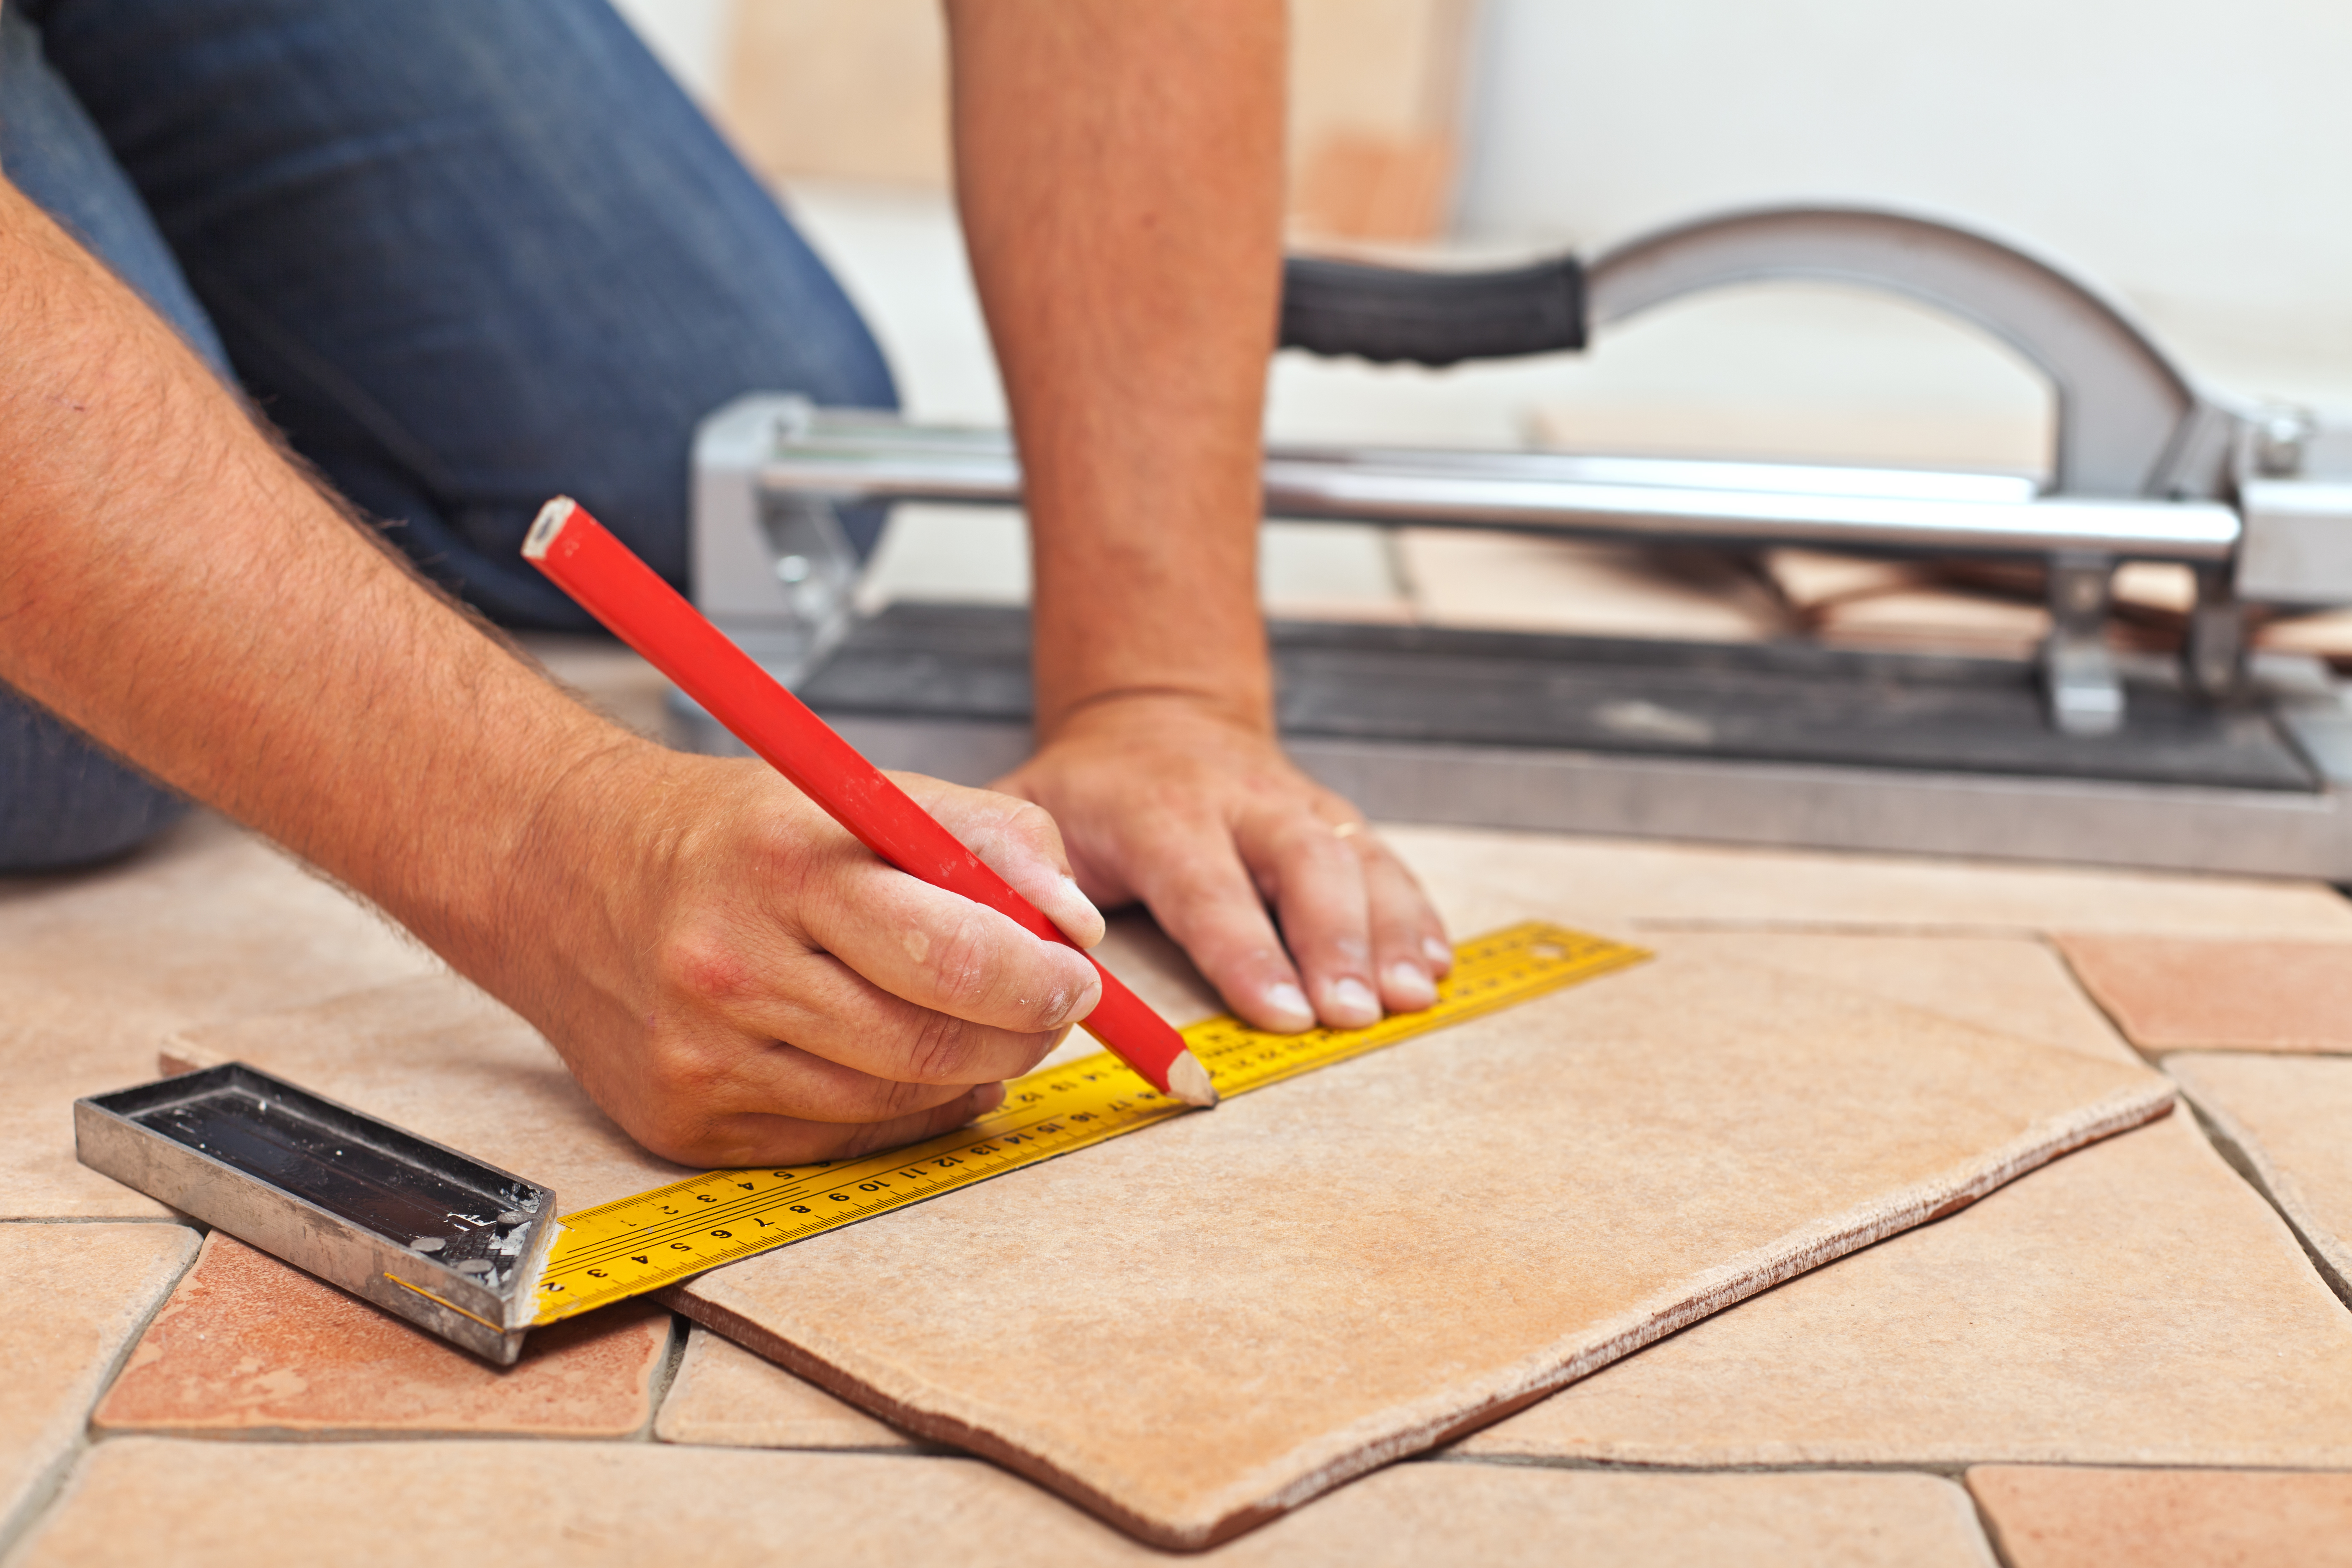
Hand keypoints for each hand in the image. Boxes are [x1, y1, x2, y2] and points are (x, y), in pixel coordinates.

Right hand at [505, 743, 1105, 1167]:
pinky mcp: (686, 1122)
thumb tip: (1077, 927)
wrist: (562, 871)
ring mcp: (703, 1056)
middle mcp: (732, 965)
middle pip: (931, 1042)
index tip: (1079, 978)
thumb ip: (991, 838)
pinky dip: (898, 1110)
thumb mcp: (864, 792)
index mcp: (784, 864)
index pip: (951, 949)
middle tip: (1047, 1008)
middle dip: (1020, 1032)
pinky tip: (902, 1065)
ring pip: (895, 1102)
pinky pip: (839, 1140)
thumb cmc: (732, 833)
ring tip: (972, 1025)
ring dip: (965, 1072)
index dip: (1040, 979)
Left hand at [991, 694, 1450, 1033]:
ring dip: (1390, 931)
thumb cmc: (1089, 789)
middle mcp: (1240, 801)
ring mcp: (1296, 806)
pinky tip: (1433, 965)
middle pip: (1304, 864)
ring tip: (1409, 997)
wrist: (1153, 715)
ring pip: (1357, 859)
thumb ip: (1020, 873)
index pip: (1207, 885)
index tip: (1282, 1012)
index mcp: (1159, 809)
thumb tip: (1035, 946)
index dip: (1246, 951)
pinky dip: (1416, 914)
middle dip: (1337, 941)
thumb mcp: (1027, 810)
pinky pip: (1385, 862)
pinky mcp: (1333, 818)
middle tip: (1354, 1014)